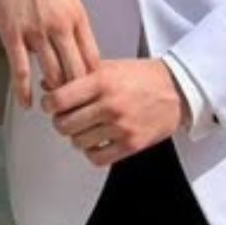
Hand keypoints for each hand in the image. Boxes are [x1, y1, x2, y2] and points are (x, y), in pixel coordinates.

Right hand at [0, 0, 99, 106]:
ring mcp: (36, 31)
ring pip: (51, 73)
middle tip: (76, 106)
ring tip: (54, 106)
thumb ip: (74, 18)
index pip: (92, 57)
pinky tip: (27, 102)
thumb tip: (79, 39)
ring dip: (53, 93)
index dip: (93, 79)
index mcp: (76, 15)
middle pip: (75, 71)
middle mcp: (59, 26)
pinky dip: (24, 90)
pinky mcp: (13, 34)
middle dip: (77, 93)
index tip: (92, 91)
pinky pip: (20, 69)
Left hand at [42, 58, 186, 167]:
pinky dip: (92, 152)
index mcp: (102, 81)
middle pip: (64, 124)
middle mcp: (110, 104)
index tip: (51, 106)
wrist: (177, 90)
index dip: (49, 105)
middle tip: (66, 118)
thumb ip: (78, 75)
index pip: (59, 99)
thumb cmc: (143, 77)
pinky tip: (97, 141)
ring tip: (85, 129)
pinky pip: (97, 157)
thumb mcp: (110, 67)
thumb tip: (48, 85)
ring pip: (78, 142)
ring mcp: (121, 126)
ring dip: (77, 137)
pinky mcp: (131, 144)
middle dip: (61, 123)